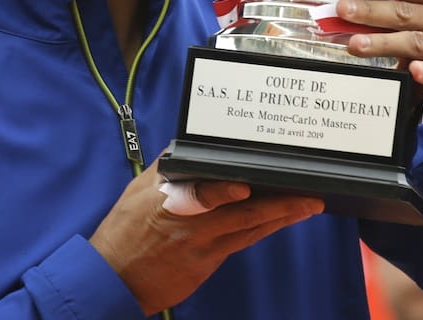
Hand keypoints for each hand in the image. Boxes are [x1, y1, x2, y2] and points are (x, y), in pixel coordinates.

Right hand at [89, 161, 322, 313]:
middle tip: (308, 195)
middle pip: (239, 211)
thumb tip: (188, 143)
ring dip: (281, 216)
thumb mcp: (139, 190)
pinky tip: (283, 220)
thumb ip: (168, 167)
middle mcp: (189, 221)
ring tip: (308, 205)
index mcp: (169, 198)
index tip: (245, 187)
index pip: (199, 191)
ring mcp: (200, 244)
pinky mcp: (206, 262)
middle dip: (277, 203)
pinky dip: (264, 229)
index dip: (222, 191)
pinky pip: (242, 242)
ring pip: (248, 228)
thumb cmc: (126, 229)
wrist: (114, 277)